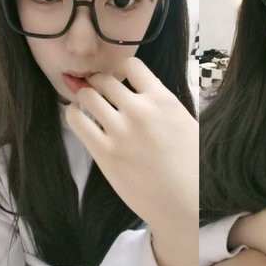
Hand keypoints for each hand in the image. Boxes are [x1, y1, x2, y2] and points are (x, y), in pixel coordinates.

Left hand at [65, 57, 198, 233]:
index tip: (119, 79)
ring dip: (85, 96)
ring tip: (87, 103)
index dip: (121, 70)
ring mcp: (120, 131)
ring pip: (88, 97)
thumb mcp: (184, 119)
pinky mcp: (104, 154)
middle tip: (98, 91)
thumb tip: (142, 92)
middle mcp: (139, 110)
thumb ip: (161, 103)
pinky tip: (79, 118)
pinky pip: (78, 122)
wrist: (185, 200)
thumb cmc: (190, 162)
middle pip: (106, 80)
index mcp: (162, 99)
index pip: (132, 65)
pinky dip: (74, 114)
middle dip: (99, 82)